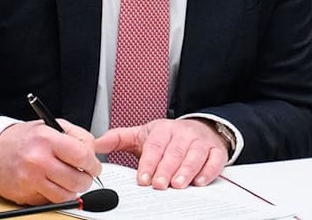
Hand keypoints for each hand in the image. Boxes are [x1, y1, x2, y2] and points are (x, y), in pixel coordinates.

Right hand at [0, 119, 102, 204]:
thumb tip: (96, 151)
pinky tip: (54, 185)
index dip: (93, 163)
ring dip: (74, 190)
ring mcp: (31, 179)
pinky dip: (58, 195)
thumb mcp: (52, 126)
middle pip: (77, 179)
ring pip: (67, 195)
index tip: (94, 166)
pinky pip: (52, 201)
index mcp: (47, 139)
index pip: (82, 155)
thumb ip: (78, 136)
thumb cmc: (25, 139)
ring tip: (71, 181)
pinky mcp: (26, 195)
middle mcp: (38, 160)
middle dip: (86, 179)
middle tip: (85, 175)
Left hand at [94, 118, 228, 189]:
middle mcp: (182, 134)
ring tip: (178, 184)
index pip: (155, 146)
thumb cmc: (169, 137)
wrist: (200, 128)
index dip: (149, 162)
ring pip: (194, 156)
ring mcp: (200, 142)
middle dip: (166, 169)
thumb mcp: (143, 134)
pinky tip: (200, 181)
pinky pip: (214, 160)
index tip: (143, 178)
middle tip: (159, 184)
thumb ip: (119, 139)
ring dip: (186, 171)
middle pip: (174, 152)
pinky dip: (208, 171)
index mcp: (163, 130)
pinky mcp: (215, 151)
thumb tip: (96, 143)